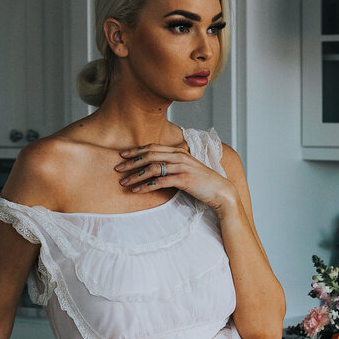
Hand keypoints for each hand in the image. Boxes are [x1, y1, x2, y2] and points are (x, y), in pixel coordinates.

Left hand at [115, 143, 236, 215]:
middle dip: (131, 161)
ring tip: (123, 183)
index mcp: (178, 151)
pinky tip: (136, 191)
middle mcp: (179, 156)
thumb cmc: (202, 182)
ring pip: (152, 168)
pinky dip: (145, 186)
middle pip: (149, 155)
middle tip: (117, 168)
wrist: (220, 191)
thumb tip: (155, 168)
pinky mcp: (183, 180)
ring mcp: (181, 167)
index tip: (122, 154)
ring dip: (135, 175)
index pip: (153, 147)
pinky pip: (160, 182)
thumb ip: (172, 165)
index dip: (136, 150)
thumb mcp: (186, 169)